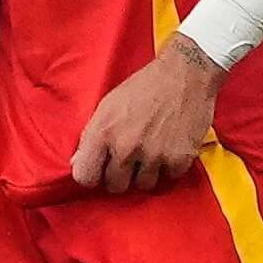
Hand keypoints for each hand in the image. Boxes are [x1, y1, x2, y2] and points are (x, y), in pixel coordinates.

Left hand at [71, 35, 222, 193]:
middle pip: (115, 186)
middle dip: (119, 177)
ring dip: (145, 174)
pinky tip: (168, 148)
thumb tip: (78, 162)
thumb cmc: (143, 87)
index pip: (85, 175)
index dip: (91, 175)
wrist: (184, 76)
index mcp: (103, 132)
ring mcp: (154, 155)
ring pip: (143, 185)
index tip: (98, 171)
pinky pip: (169, 177)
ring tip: (149, 152)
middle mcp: (126, 148)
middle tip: (127, 162)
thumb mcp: (108, 105)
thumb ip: (92, 135)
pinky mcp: (180, 159)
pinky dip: (169, 167)